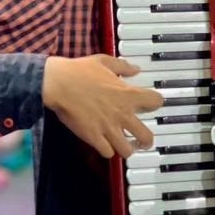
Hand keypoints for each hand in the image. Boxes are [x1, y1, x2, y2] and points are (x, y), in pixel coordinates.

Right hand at [42, 54, 162, 157]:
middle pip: (146, 137)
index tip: (150, 104)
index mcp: (127, 94)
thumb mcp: (104, 61)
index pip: (156, 102)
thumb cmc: (79, 70)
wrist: (59, 83)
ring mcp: (108, 128)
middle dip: (146, 140)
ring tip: (122, 145)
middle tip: (141, 139)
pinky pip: (107, 153)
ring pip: (127, 151)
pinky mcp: (93, 137)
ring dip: (126, 148)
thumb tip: (135, 69)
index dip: (155, 103)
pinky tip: (104, 144)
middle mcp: (122, 114)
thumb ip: (123, 67)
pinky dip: (107, 150)